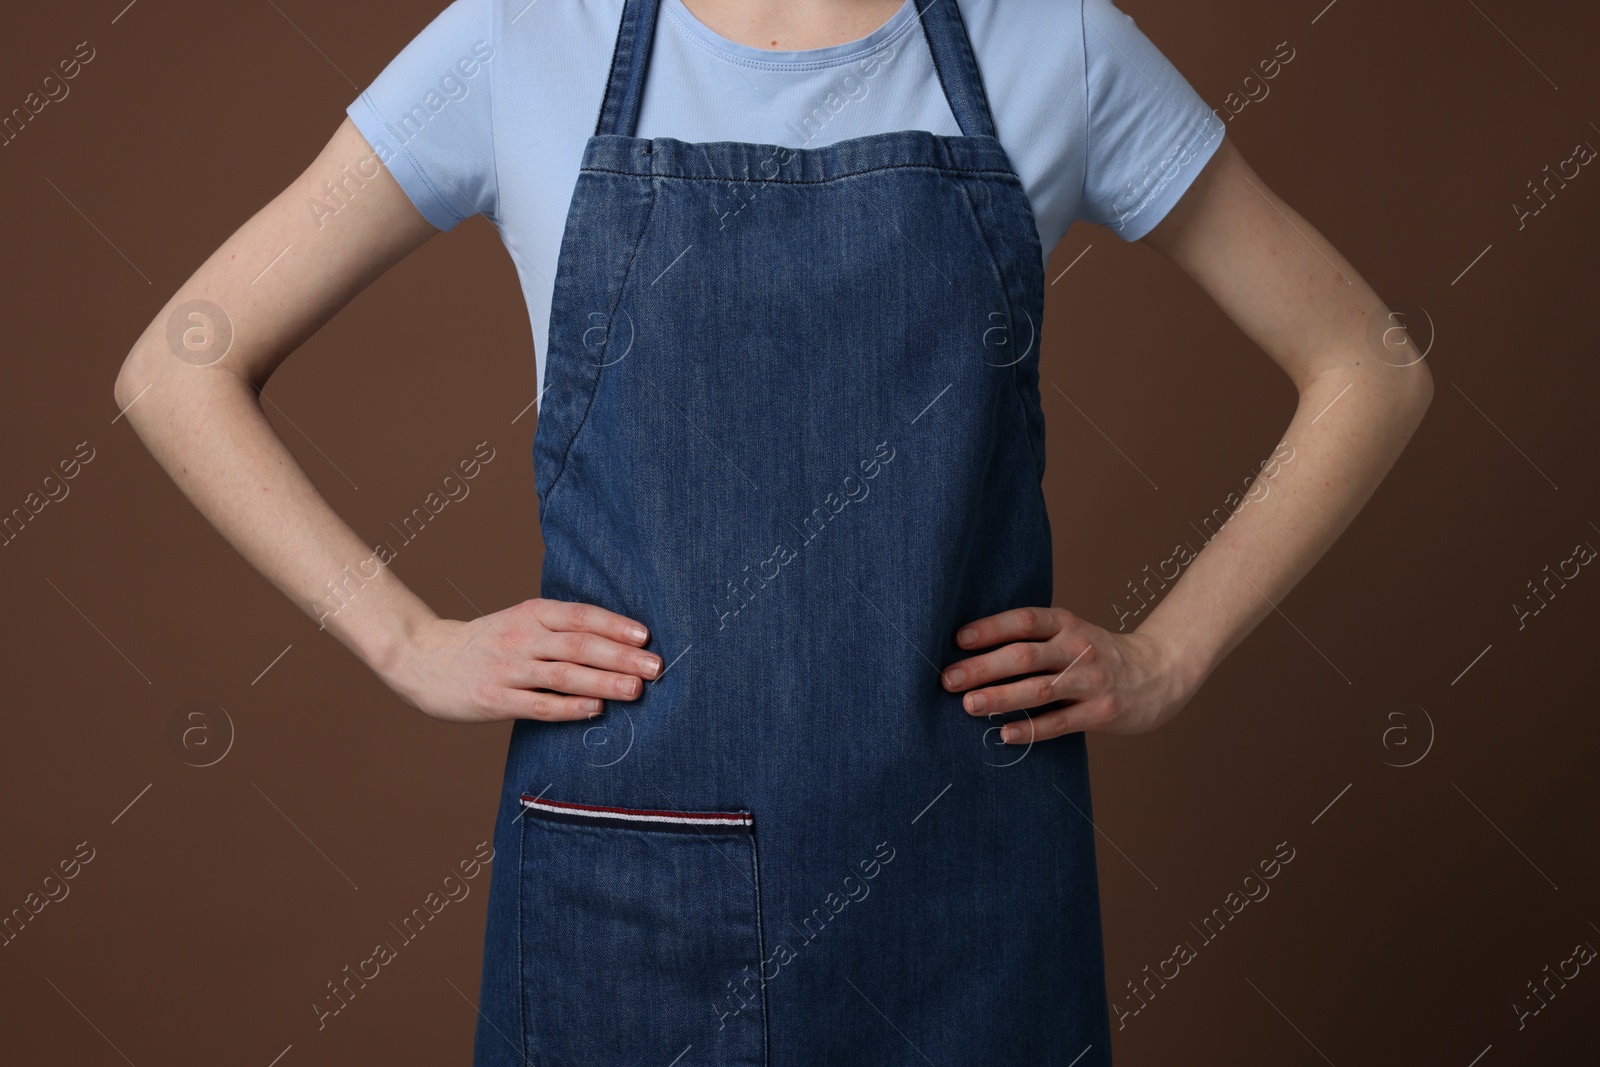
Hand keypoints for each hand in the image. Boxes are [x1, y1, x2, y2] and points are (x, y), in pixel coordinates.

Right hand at [380, 598, 662, 724]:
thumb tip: (619, 642)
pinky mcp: (495, 700)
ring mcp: (507, 669)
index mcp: (531, 613)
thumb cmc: (486, 642)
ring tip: (636, 689)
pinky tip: (595, 710)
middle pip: (578, 644)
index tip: (646, 636)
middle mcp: (521, 638)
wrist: (422, 658)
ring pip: (563, 675)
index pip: (580, 616)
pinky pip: (538, 705)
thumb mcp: (520, 621)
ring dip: (603, 682)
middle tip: (655, 666)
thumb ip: (560, 629)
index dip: (614, 625)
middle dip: (621, 655)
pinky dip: (569, 707)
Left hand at [941, 607, 1195, 742]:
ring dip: (1000, 697)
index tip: (958, 640)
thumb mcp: (1072, 633)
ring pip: (1039, 689)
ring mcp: (1092, 681)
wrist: (1161, 672)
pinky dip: (1030, 729)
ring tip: (968, 705)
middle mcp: (1078, 648)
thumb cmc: (1100, 654)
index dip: (990, 628)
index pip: (1024, 620)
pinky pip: (1060, 722)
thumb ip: (1034, 639)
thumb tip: (973, 652)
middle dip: (983, 667)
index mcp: (1066, 624)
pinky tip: (1004, 734)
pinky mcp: (1102, 712)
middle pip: (1025, 656)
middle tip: (949, 679)